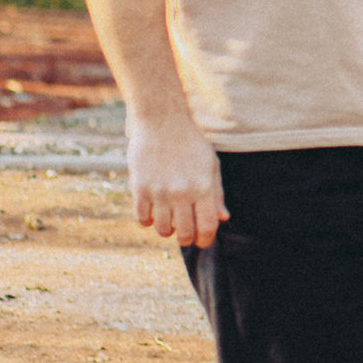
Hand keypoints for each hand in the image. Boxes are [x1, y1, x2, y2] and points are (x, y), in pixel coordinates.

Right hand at [128, 112, 226, 247]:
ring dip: (167, 230)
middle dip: (187, 238)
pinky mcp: (140, 189)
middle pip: (185, 234)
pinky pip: (143, 220)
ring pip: (162, 231)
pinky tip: (155, 210)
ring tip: (170, 219)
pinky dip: (149, 221)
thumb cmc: (191, 144)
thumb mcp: (211, 165)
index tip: (203, 240)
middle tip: (186, 233)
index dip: (206, 239)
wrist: (162, 121)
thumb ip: (217, 194)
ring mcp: (160, 192)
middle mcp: (182, 192)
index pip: (207, 227)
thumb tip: (223, 218)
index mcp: (204, 187)